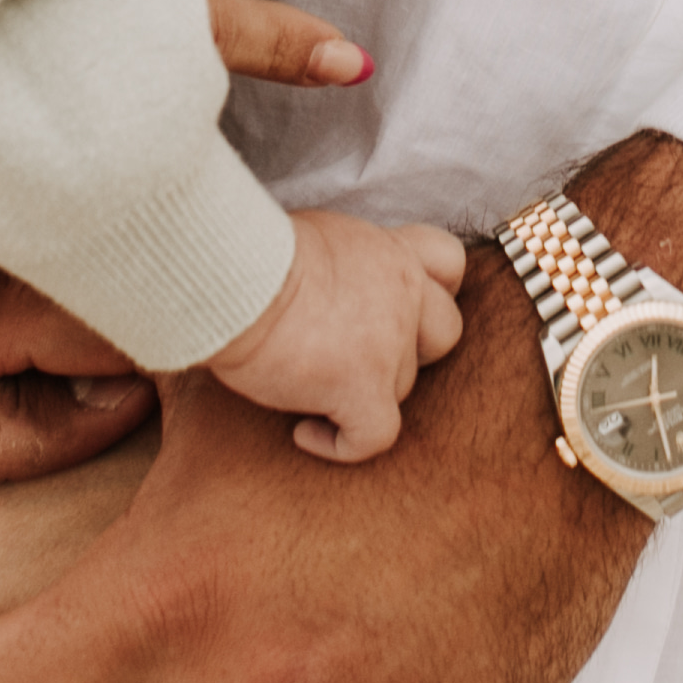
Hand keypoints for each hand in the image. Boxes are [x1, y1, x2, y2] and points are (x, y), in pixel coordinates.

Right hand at [203, 215, 467, 462]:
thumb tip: (328, 288)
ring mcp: (389, 343)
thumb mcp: (314, 237)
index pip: (449, 264)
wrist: (233, 274)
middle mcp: (403, 292)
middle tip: (359, 357)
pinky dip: (342, 445)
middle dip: (410, 350)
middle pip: (442, 333)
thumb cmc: (251, 252)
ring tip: (309, 393)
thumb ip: (345, 263)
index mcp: (390, 250)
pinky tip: (304, 434)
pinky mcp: (362, 386)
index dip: (433, 292)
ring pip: (403, 387)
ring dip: (364, 395)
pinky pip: (376, 436)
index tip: (397, 310)